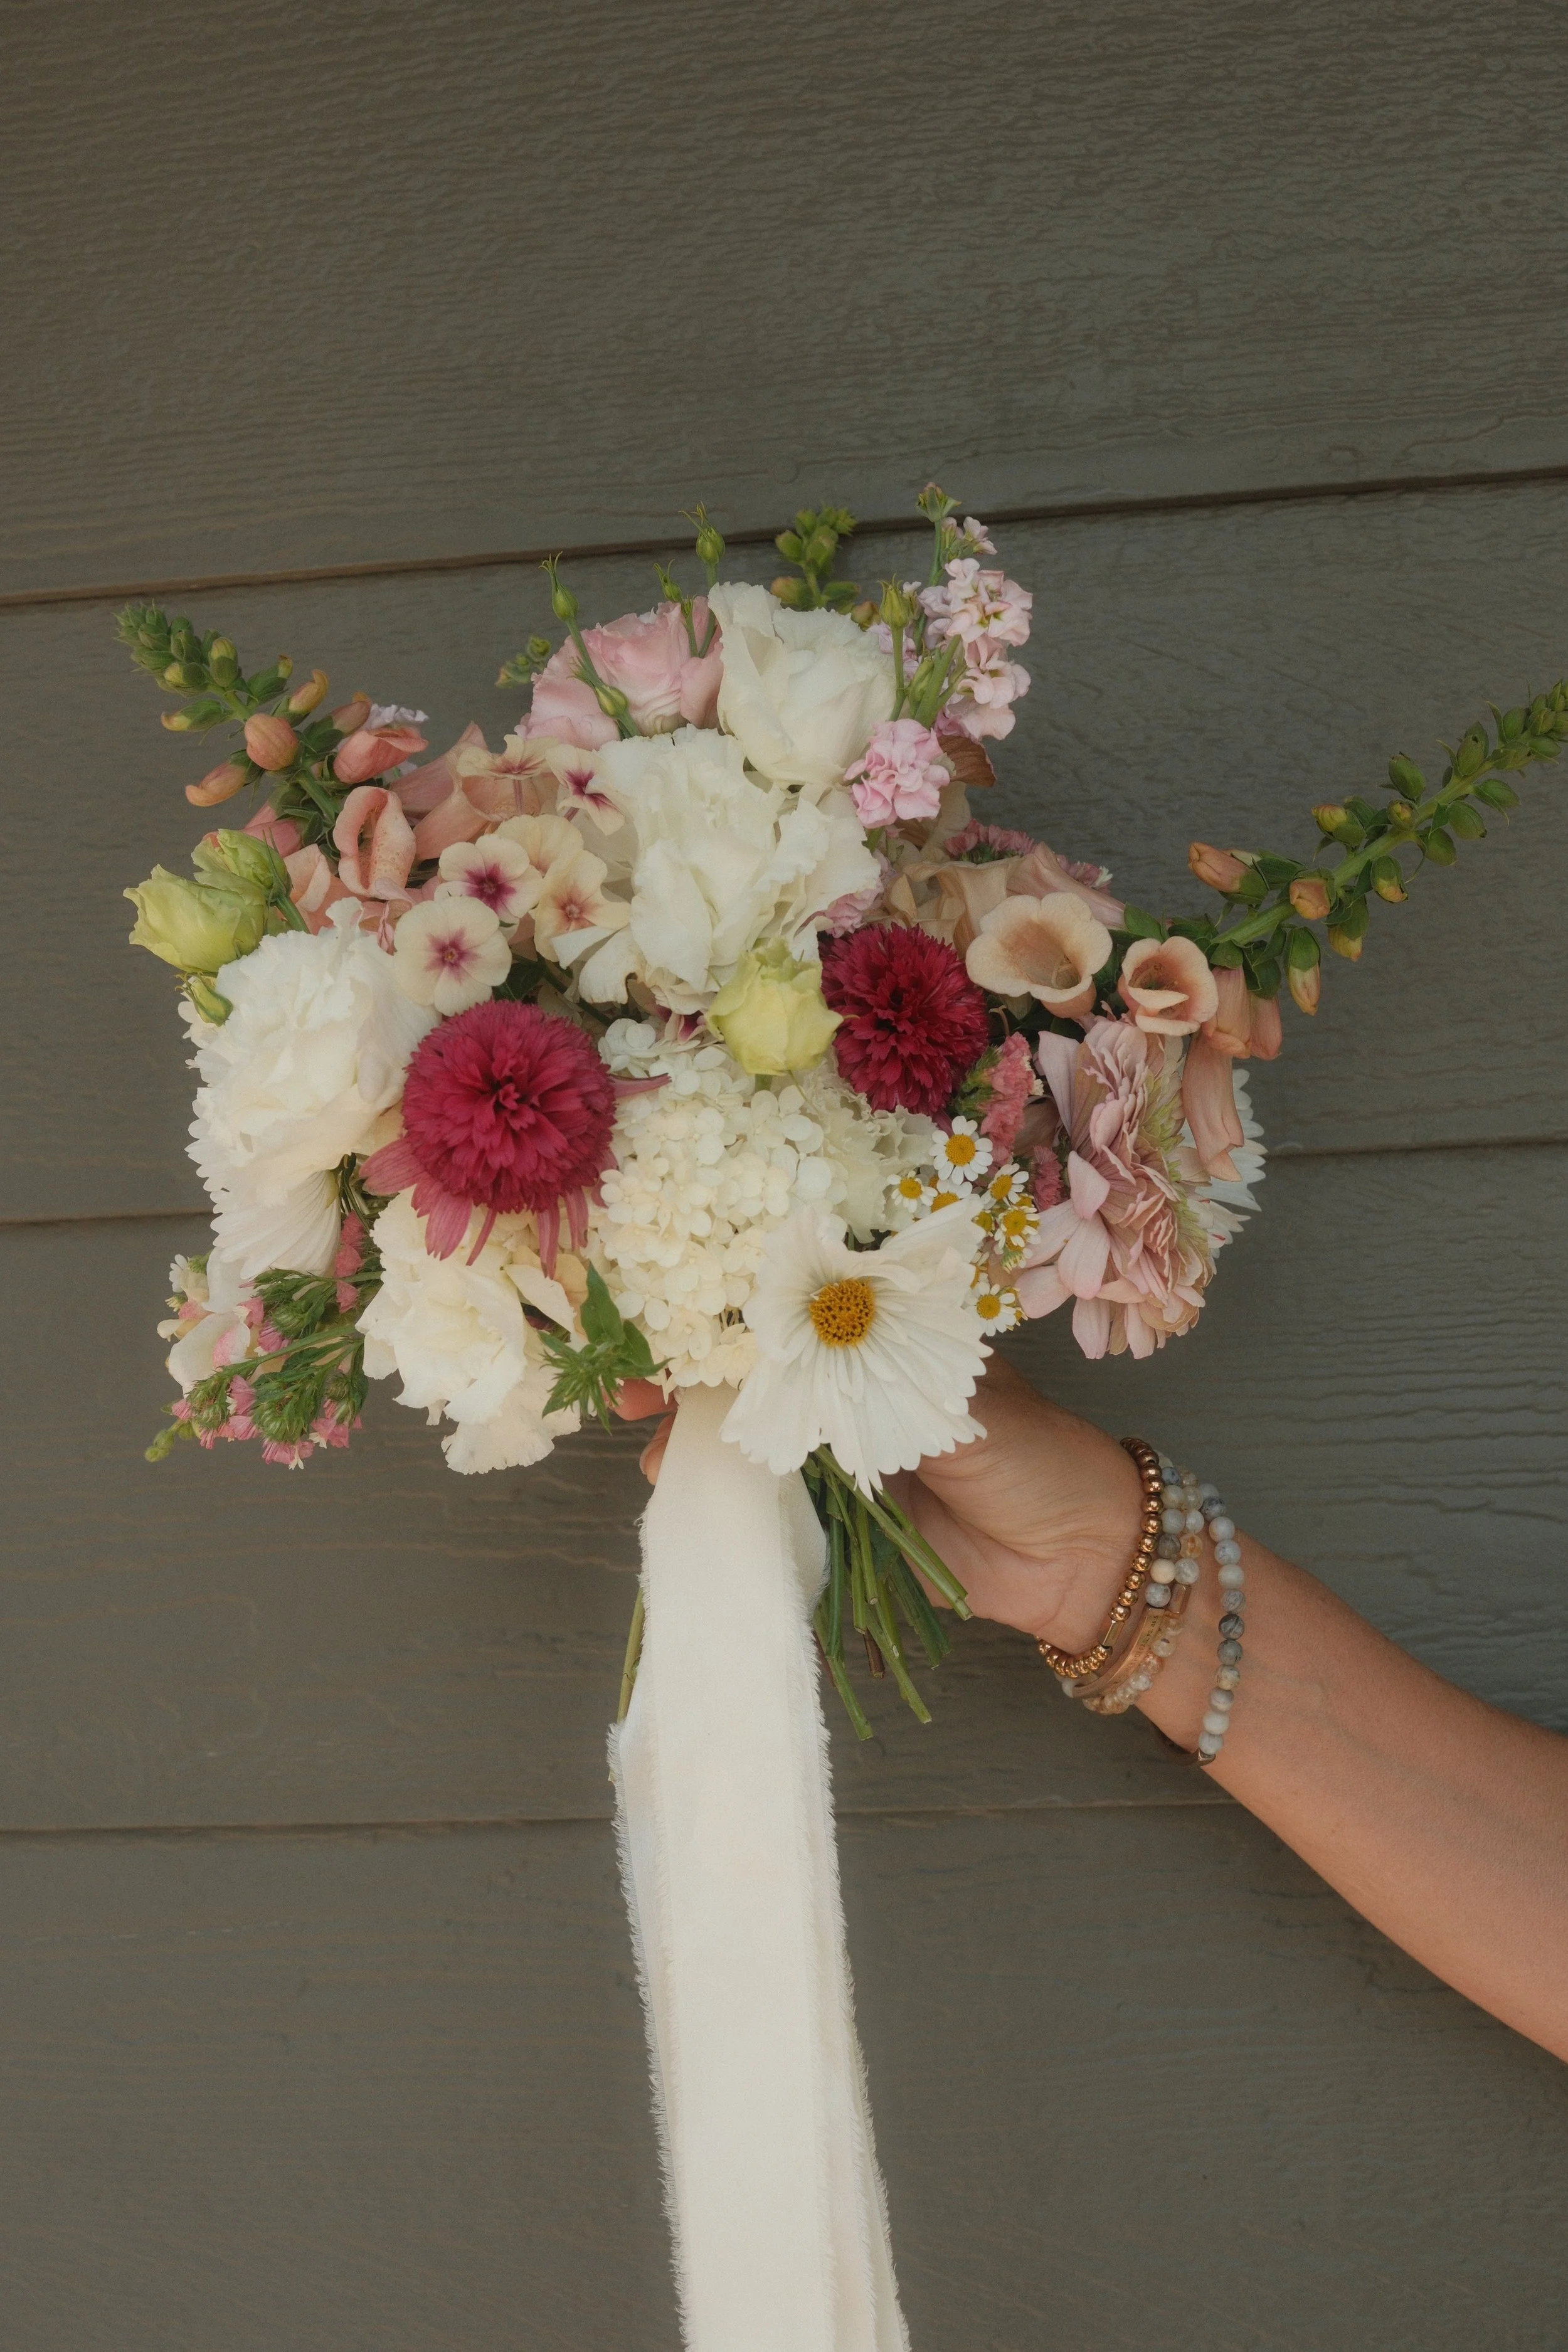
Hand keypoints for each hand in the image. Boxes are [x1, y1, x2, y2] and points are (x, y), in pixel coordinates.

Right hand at [620, 1357, 1141, 1656]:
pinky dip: (730, 1498)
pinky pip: (774, 1500)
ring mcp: (844, 1448)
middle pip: (758, 1368)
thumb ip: (878, 1380)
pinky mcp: (841, 1514)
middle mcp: (858, 1381)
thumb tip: (799, 1350)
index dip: (729, 1309)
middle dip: (693, 1378)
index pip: (795, 1306)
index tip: (668, 1318)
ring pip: (754, 1434)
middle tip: (631, 1393)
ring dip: (699, 1443)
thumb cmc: (1036, 1455)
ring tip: (656, 1458)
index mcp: (890, 1333)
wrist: (1078, 1557)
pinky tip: (691, 1500)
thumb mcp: (957, 1401)